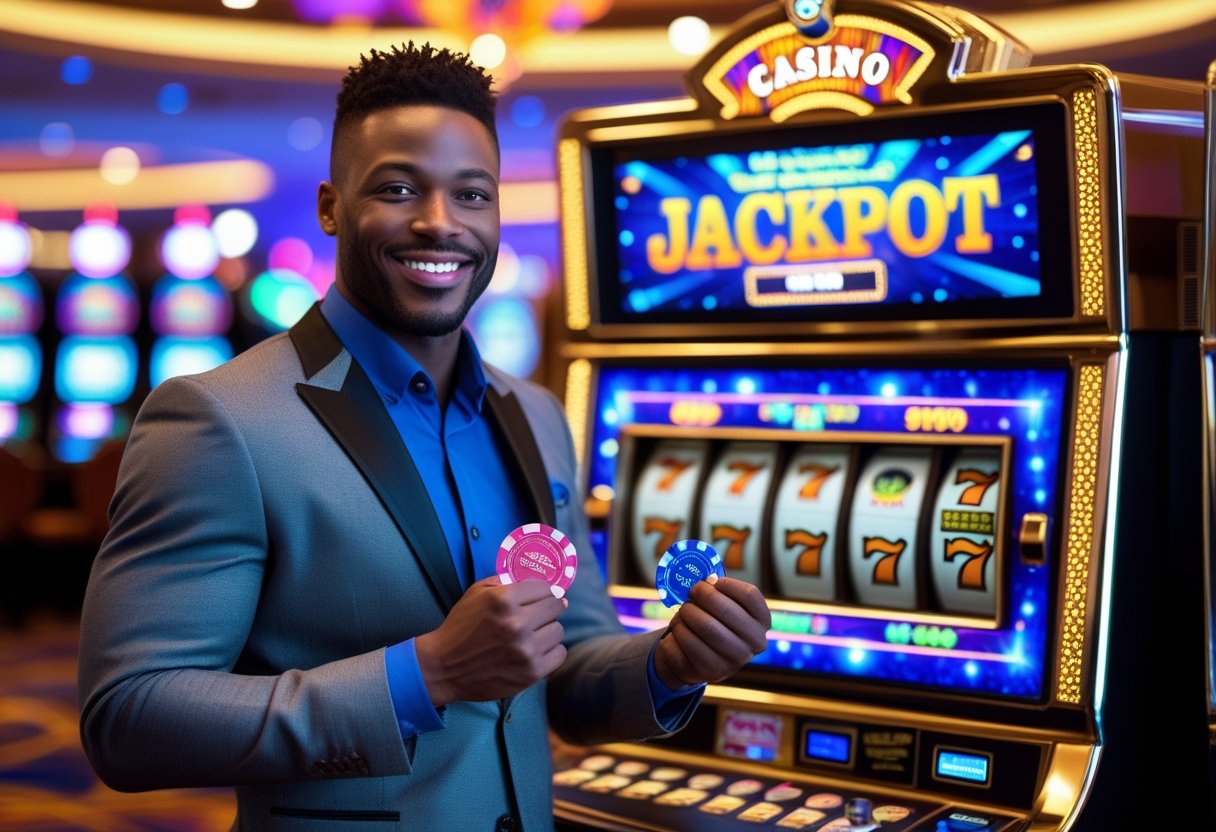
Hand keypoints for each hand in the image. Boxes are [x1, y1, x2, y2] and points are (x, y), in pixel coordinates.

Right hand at [416, 576, 567, 706]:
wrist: (444, 667)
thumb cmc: (461, 627)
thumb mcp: (477, 593)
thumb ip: (507, 582)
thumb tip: (539, 580)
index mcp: (503, 600)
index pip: (545, 587)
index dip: (542, 592)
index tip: (539, 598)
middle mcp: (517, 624)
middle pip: (556, 607)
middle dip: (547, 608)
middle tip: (538, 615)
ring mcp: (526, 650)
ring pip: (558, 630)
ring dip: (547, 630)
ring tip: (532, 635)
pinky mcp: (531, 672)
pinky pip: (559, 654)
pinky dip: (550, 651)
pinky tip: (535, 650)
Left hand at [653, 576, 770, 689]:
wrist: (698, 658)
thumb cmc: (713, 621)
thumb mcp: (722, 605)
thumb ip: (717, 591)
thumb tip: (704, 580)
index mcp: (762, 622)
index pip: (750, 595)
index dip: (727, 584)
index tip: (710, 580)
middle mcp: (755, 642)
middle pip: (725, 610)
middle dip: (701, 596)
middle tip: (690, 592)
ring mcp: (736, 659)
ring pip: (705, 626)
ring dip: (687, 614)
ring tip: (683, 612)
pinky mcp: (713, 670)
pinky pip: (688, 642)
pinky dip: (678, 632)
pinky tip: (679, 630)